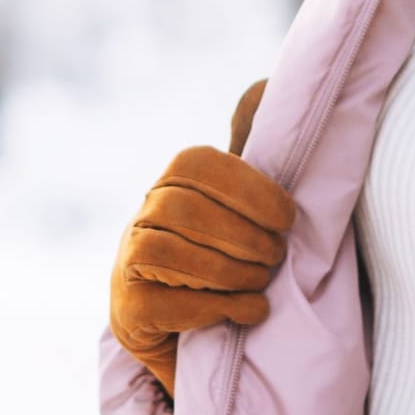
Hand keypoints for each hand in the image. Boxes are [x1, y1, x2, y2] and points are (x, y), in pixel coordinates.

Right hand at [108, 77, 294, 401]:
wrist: (186, 327)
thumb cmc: (226, 254)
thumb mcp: (243, 206)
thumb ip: (253, 158)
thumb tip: (264, 87)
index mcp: (173, 181)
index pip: (198, 165)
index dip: (248, 188)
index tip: (288, 217)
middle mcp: (144, 213)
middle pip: (185, 209)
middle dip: (242, 234)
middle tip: (276, 256)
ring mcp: (127, 261)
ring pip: (169, 252)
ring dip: (228, 270)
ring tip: (262, 282)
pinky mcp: (126, 310)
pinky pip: (163, 301)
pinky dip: (215, 306)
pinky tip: (249, 311)